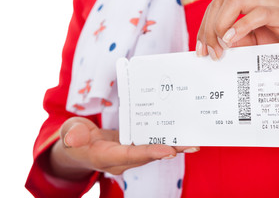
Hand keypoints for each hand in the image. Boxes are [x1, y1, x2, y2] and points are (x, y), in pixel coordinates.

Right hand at [50, 117, 198, 179]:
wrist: (79, 148)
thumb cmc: (74, 138)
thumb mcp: (69, 133)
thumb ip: (73, 134)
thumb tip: (74, 138)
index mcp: (105, 156)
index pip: (129, 155)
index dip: (149, 153)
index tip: (169, 150)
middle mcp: (121, 160)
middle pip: (148, 156)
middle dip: (170, 151)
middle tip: (192, 145)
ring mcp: (129, 156)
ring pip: (153, 152)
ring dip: (174, 148)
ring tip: (194, 142)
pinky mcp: (134, 149)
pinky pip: (152, 146)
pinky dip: (166, 142)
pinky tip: (182, 137)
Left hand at [196, 0, 278, 66]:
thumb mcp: (255, 41)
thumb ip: (236, 40)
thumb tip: (212, 46)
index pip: (217, 5)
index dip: (204, 27)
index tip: (200, 49)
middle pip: (221, 2)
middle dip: (208, 29)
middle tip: (209, 52)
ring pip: (235, 0)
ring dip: (221, 26)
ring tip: (220, 47)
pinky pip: (259, 12)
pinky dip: (241, 25)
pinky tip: (231, 39)